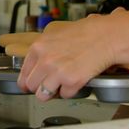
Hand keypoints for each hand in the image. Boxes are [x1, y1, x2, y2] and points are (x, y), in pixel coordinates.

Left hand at [1, 17, 116, 100]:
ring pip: (43, 95)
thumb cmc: (84, 33)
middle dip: (39, 87)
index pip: (23, 74)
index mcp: (38, 48)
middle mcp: (45, 61)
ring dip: (52, 93)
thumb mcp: (54, 35)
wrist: (105, 37)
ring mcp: (58, 72)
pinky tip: (75, 80)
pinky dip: (70, 91)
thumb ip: (42, 50)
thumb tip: (35, 66)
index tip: (29, 85)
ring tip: (60, 85)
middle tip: (48, 84)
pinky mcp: (72, 81)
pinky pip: (65, 95)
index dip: (27, 82)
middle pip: (31, 86)